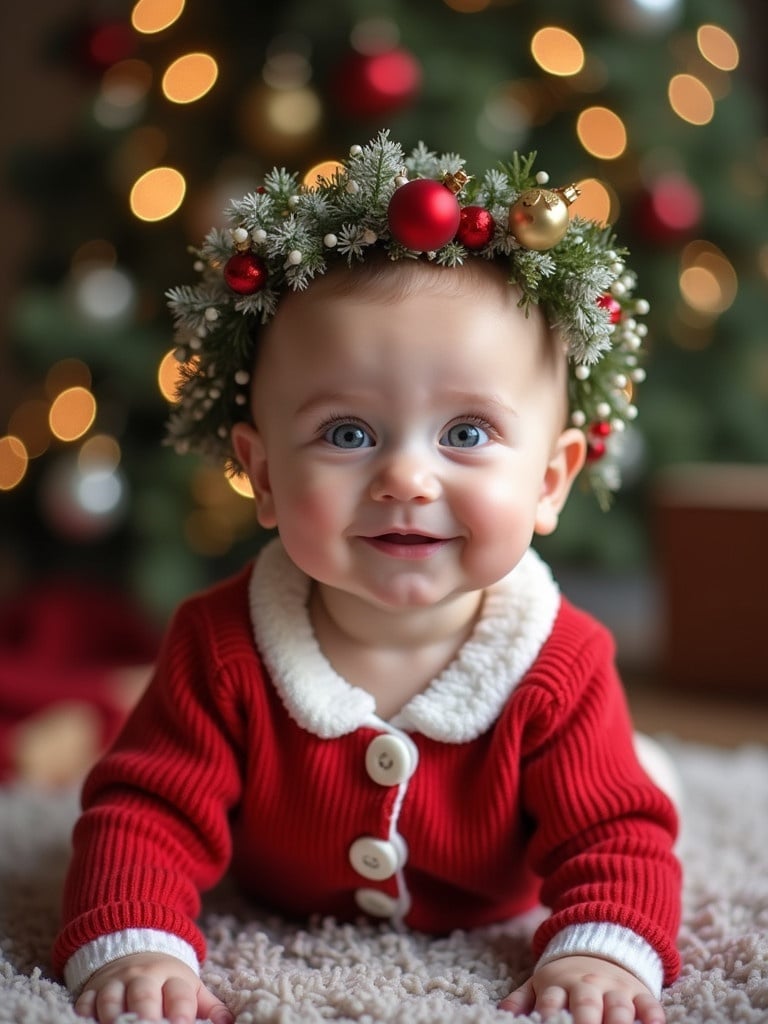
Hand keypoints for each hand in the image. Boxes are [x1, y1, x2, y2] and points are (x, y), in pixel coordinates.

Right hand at [73, 952, 232, 1023]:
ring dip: (113, 1016)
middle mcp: (143, 977)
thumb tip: (229, 1023)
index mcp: (172, 977)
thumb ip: (209, 1007)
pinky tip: (89, 1023)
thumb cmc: (167, 981)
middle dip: (145, 1015)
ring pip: (112, 998)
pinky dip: (86, 1014)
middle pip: (144, 995)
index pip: (179, 994)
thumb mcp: (191, 988)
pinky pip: (85, 1001)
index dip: (181, 1011)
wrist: (135, 951)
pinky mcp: (92, 989)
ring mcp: (115, 982)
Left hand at [499, 955, 664, 1023]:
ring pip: (619, 1006)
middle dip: (584, 1023)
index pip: (550, 1001)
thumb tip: (504, 1014)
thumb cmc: (566, 977)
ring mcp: (615, 987)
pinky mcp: (639, 991)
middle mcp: (587, 984)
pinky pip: (649, 1002)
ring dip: (618, 1022)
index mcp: (559, 982)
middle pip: (586, 1004)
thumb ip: (522, 998)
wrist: (600, 942)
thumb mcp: (541, 981)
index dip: (547, 1015)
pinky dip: (653, 1015)